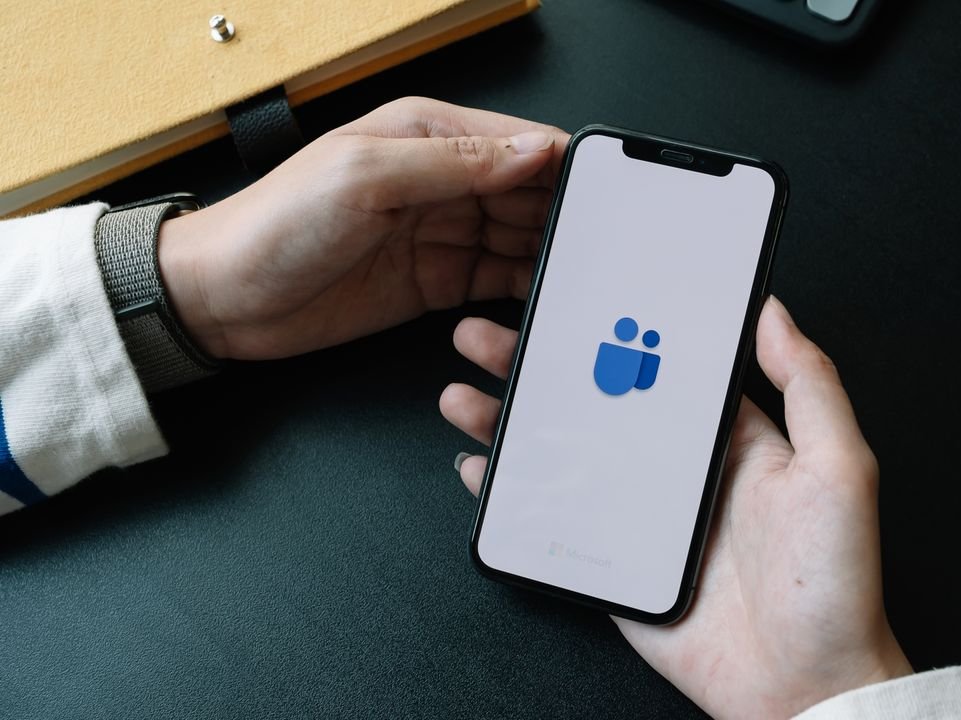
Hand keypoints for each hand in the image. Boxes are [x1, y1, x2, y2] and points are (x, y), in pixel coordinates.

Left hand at [157, 97, 568, 359]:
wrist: (224, 299)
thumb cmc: (276, 224)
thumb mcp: (367, 176)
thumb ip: (455, 163)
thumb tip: (533, 150)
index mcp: (427, 136)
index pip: (518, 143)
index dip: (563, 166)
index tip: (605, 192)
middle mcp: (441, 181)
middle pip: (529, 193)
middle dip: (565, 214)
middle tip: (603, 244)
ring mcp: (442, 233)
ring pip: (521, 237)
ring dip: (551, 253)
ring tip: (584, 273)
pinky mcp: (438, 282)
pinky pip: (499, 279)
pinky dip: (525, 287)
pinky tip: (546, 296)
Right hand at [440, 297, 912, 718]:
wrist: (804, 687)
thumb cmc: (835, 584)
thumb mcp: (841, 468)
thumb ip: (811, 386)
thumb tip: (775, 312)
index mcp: (729, 438)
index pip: (659, 367)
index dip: (611, 331)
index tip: (571, 301)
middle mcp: (679, 471)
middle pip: (594, 403)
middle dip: (539, 367)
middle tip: (490, 337)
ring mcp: (641, 518)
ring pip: (561, 454)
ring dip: (510, 422)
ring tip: (465, 394)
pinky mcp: (616, 564)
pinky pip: (553, 520)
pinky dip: (510, 495)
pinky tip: (478, 470)